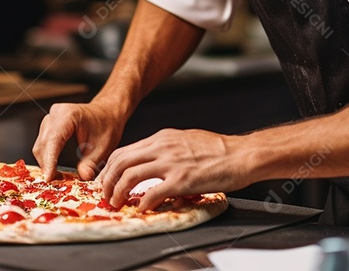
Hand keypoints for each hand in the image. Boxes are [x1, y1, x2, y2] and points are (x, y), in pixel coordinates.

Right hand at [32, 102, 125, 181]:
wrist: (108, 113)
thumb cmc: (106, 125)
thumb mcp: (103, 147)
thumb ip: (91, 163)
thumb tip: (83, 177)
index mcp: (69, 114)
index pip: (54, 140)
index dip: (50, 160)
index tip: (49, 178)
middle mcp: (56, 114)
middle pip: (44, 143)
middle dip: (47, 164)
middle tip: (54, 183)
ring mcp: (50, 118)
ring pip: (40, 145)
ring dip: (45, 162)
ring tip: (55, 178)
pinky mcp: (48, 125)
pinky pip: (42, 144)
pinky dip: (46, 157)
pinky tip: (53, 168)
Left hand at [96, 128, 247, 210]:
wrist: (241, 154)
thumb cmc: (219, 150)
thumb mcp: (186, 140)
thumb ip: (167, 149)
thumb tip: (153, 162)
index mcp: (162, 137)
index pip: (124, 151)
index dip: (110, 169)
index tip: (108, 182)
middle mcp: (162, 146)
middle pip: (120, 162)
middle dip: (108, 181)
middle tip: (107, 196)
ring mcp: (171, 162)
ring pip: (130, 176)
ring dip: (118, 193)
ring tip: (118, 204)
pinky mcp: (181, 179)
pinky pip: (152, 193)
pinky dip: (142, 203)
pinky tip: (142, 209)